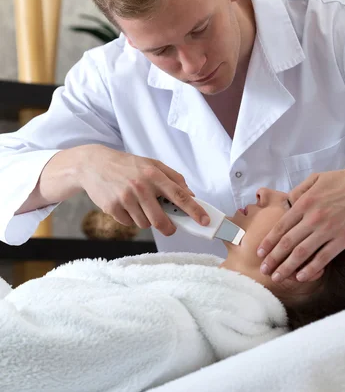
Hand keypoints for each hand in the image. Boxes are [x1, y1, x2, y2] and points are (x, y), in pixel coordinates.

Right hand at [78, 145, 209, 235]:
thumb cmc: (127, 165)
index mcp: (153, 174)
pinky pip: (130, 224)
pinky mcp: (112, 208)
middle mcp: (140, 187)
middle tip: (170, 227)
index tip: (204, 221)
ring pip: (145, 224)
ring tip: (139, 205)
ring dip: (147, 220)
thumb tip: (191, 195)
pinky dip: (131, 219)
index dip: (194, 210)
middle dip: (168, 228)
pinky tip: (126, 205)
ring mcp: (125, 198)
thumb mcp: (151, 164)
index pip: (179, 195)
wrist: (94, 164)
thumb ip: (173, 177)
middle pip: (161, 220)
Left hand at [256, 158, 344, 282]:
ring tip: (278, 277)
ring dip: (287, 267)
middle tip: (264, 270)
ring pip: (302, 253)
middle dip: (273, 258)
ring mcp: (328, 230)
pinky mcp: (343, 239)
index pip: (281, 226)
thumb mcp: (316, 178)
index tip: (260, 252)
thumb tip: (286, 202)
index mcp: (304, 202)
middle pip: (287, 242)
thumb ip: (299, 191)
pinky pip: (323, 257)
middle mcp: (313, 218)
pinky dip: (311, 269)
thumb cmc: (343, 180)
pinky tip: (301, 276)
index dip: (269, 241)